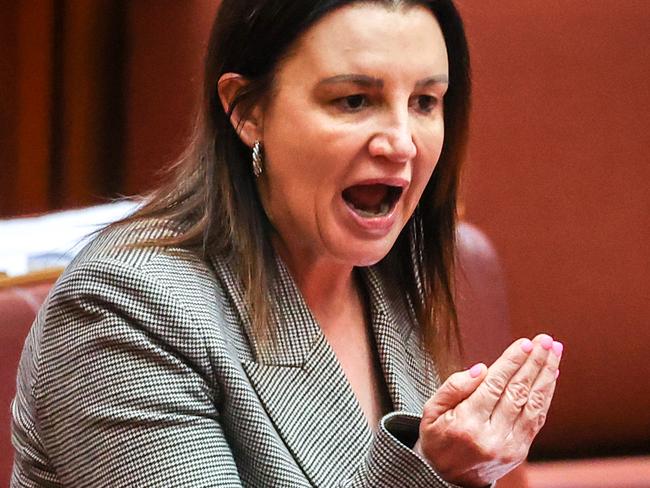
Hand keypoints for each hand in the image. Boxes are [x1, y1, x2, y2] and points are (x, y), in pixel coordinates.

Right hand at [415, 334, 562, 486]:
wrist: (446, 479)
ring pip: (532, 404)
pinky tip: (550, 376)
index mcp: (466, 424)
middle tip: (545, 340)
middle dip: (534, 362)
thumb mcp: (431, 411)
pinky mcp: (519, 451)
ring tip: (554, 351)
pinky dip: (546, 395)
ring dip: (546, 375)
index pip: (494, 386)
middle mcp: (491, 437)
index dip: (512, 362)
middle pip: (517, 392)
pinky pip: (536, 418)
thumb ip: (454, 387)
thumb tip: (482, 368)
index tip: (525, 343)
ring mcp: (508, 446)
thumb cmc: (437, 438)